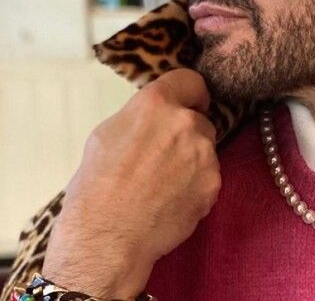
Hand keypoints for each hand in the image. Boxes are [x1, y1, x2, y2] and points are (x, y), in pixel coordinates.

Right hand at [43, 69, 219, 298]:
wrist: (107, 237)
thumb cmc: (97, 186)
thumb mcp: (106, 135)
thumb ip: (141, 117)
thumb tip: (156, 116)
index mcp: (155, 104)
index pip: (190, 81)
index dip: (190, 93)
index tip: (191, 103)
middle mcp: (186, 123)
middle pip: (200, 120)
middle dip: (187, 134)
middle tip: (162, 157)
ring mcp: (204, 154)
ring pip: (206, 150)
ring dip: (192, 161)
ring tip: (162, 184)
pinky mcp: (214, 183)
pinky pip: (209, 177)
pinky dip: (196, 186)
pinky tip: (171, 200)